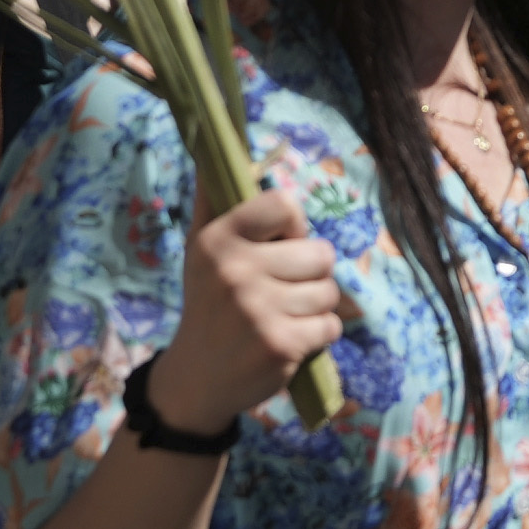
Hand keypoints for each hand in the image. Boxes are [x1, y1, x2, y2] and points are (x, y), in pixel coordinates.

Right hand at [149, 189, 344, 437]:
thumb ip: (213, 202)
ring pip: (330, 291)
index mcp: (218, 239)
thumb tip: (214, 150)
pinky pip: (331, 325)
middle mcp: (236, 270)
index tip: (278, 247)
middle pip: (320, 253)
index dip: (293, 227)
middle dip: (311, 274)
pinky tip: (290, 339)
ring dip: (316, 306)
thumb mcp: (200, 251)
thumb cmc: (207, 305)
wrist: (197, 378)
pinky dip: (319, 334)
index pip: (284, 204)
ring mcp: (259, 309)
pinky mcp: (281, 344)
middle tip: (283, 290)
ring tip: (285, 315)